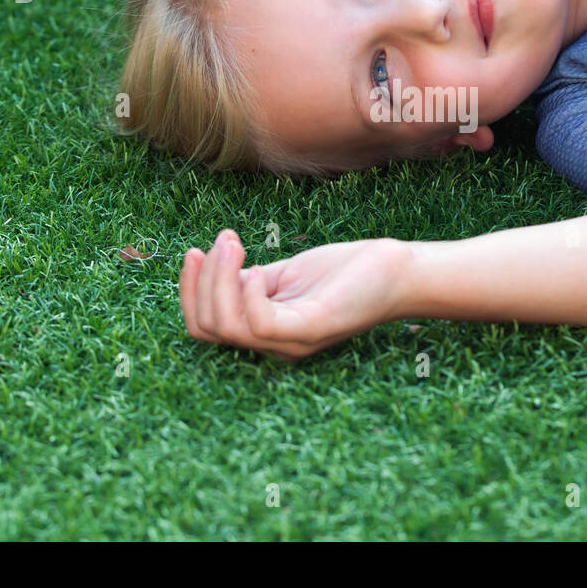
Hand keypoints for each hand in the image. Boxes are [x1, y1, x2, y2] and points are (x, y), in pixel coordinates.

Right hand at [179, 229, 413, 360]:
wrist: (397, 272)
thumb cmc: (345, 271)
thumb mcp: (284, 274)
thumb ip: (247, 280)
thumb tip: (210, 273)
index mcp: (265, 333)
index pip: (204, 328)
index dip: (188, 292)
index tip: (194, 251)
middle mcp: (275, 346)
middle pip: (207, 328)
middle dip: (201, 282)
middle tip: (222, 241)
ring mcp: (292, 342)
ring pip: (227, 327)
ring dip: (220, 279)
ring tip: (233, 243)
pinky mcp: (312, 329)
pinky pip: (261, 324)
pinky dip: (248, 293)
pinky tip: (258, 268)